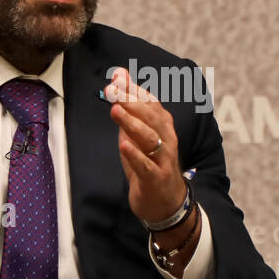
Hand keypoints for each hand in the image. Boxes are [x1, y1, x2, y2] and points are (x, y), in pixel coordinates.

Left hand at [105, 68, 186, 224]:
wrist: (166, 202)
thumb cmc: (150, 163)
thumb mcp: (137, 133)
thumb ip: (128, 106)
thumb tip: (118, 75)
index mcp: (162, 125)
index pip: (149, 102)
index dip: (133, 89)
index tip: (117, 77)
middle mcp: (166, 139)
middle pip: (150, 117)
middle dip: (130, 101)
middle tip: (112, 90)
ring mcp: (163, 159)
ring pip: (149, 138)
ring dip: (132, 123)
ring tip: (116, 111)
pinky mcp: (156, 178)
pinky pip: (146, 165)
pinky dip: (135, 155)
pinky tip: (124, 145)